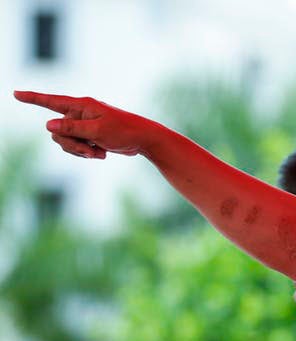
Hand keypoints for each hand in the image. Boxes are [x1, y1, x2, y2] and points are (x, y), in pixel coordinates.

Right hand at [14, 91, 151, 158]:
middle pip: (57, 131)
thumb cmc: (123, 132)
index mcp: (81, 106)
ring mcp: (84, 126)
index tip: (15, 94)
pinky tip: (101, 154)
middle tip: (90, 150)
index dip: (33, 98)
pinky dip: (86, 153)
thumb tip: (48, 125)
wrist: (142, 140)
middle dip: (70, 144)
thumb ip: (72, 129)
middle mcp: (79, 114)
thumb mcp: (97, 131)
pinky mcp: (89, 137)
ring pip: (65, 142)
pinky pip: (76, 148)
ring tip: (98, 153)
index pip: (51, 101)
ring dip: (79, 151)